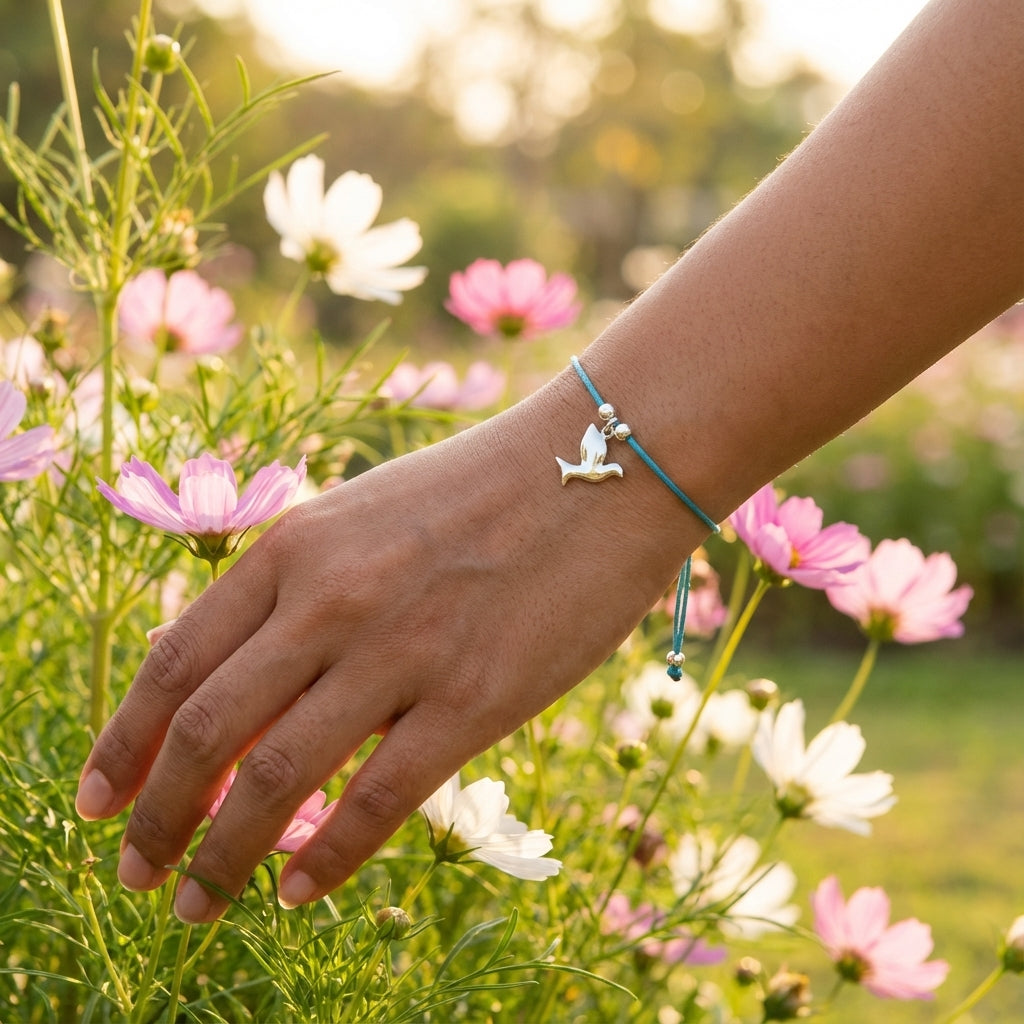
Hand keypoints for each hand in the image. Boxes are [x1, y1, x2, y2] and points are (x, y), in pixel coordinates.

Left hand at [75, 379, 702, 922]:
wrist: (601, 466)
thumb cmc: (480, 491)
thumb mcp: (364, 519)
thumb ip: (298, 593)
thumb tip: (244, 688)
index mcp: (295, 547)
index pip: (174, 660)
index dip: (122, 742)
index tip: (97, 800)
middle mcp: (330, 600)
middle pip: (206, 730)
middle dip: (157, 816)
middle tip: (137, 870)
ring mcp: (401, 652)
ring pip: (276, 779)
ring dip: (222, 853)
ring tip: (199, 903)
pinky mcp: (475, 700)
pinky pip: (379, 801)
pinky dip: (326, 859)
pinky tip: (298, 893)